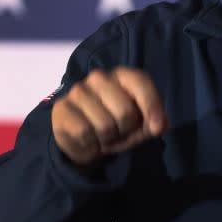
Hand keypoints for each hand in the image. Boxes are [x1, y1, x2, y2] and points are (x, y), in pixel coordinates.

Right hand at [51, 67, 167, 166]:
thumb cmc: (119, 127)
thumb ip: (155, 122)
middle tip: (120, 133)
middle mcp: (99, 77)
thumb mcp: (142, 126)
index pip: (140, 83)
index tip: (156, 128)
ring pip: (105, 126)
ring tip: (104, 137)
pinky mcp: (61, 108)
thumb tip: (159, 126)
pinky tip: (88, 141)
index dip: (152, 107)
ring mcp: (78, 91)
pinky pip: (84, 133)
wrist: (86, 142)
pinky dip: (90, 145)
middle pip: (125, 111)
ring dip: (108, 140)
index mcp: (123, 75)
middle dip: (127, 131)